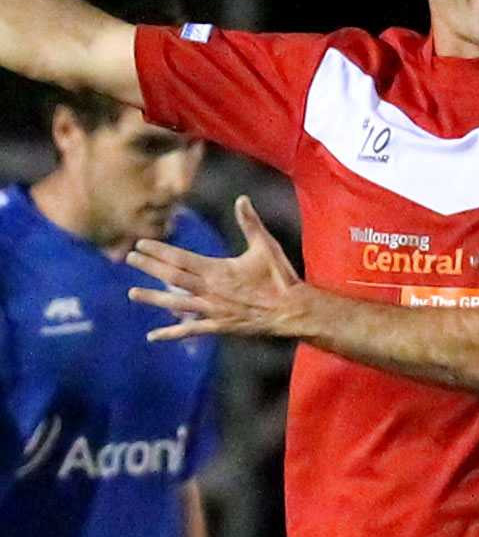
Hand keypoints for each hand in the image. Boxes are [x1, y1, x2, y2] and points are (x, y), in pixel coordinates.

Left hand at [128, 195, 305, 339]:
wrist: (291, 310)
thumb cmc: (280, 276)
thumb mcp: (265, 245)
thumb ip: (250, 222)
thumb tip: (241, 198)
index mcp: (218, 270)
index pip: (180, 258)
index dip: (159, 250)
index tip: (141, 243)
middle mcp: (210, 290)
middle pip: (172, 278)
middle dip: (150, 267)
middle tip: (130, 258)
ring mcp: (212, 310)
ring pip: (176, 304)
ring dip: (153, 298)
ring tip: (132, 293)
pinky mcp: (219, 325)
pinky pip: (190, 330)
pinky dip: (170, 333)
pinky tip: (152, 337)